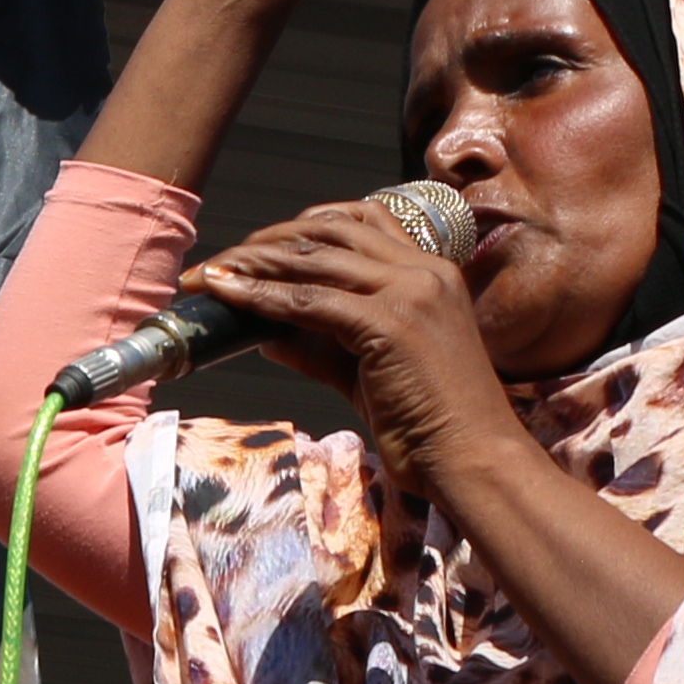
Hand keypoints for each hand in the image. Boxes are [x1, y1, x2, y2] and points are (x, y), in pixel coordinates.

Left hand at [181, 196, 519, 483]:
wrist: (473, 460)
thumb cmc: (429, 425)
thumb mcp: (369, 373)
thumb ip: (321, 347)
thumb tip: (266, 334)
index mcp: (431, 273)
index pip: (359, 223)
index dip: (301, 229)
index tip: (257, 249)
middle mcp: (424, 271)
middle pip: (330, 230)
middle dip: (268, 241)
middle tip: (221, 262)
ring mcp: (411, 292)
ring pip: (315, 257)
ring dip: (253, 263)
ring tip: (210, 275)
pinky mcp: (391, 322)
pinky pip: (309, 301)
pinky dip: (261, 296)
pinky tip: (227, 296)